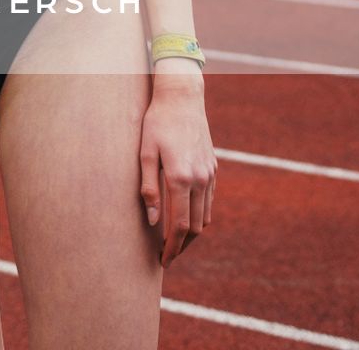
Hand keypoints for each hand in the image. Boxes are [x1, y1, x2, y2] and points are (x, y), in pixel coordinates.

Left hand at [138, 68, 216, 266]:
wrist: (182, 98)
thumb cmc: (156, 122)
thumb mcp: (144, 153)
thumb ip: (149, 188)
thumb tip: (153, 221)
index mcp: (181, 178)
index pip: (179, 225)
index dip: (171, 247)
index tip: (163, 260)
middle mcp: (200, 180)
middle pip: (195, 227)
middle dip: (181, 246)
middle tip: (167, 258)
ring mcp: (210, 175)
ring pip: (205, 216)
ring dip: (193, 234)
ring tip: (176, 243)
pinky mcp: (213, 168)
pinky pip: (210, 201)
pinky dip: (201, 216)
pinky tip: (188, 219)